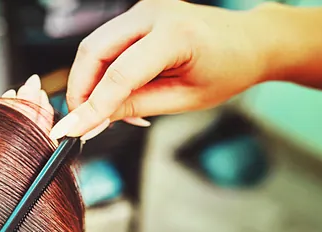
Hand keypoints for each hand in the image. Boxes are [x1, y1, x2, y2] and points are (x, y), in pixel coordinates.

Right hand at [51, 0, 269, 138]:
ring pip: (93, 47)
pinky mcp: (137, 15)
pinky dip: (101, 72)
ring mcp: (144, 10)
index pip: (119, 74)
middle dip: (79, 91)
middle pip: (93, 52)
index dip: (92, 106)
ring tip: (105, 112)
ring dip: (88, 83)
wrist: (249, 40)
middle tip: (81, 122)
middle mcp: (154, 13)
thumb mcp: (185, 100)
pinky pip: (105, 45)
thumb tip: (96, 121)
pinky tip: (115, 95)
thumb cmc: (227, 69)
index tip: (72, 131)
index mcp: (175, 35)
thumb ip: (137, 107)